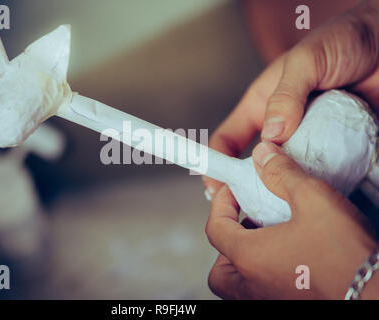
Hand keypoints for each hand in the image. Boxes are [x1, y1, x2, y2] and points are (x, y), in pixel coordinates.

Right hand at [202, 0, 378, 196]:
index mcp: (262, 106)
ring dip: (291, 186)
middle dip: (254, 185)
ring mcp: (310, 140)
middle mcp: (283, 127)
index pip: (229, 139)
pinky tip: (324, 190)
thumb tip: (273, 135)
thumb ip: (287, 94)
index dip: (217, 163)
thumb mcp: (307, 60)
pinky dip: (323, 183)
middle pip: (259, 164)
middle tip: (257, 204)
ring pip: (291, 173)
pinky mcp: (337, 149)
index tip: (216, 187)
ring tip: (292, 200)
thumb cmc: (343, 40)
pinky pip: (325, 172)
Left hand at [206, 142, 378, 298]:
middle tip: (245, 224)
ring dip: (243, 263)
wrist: (376, 295)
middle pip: (220, 269)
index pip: (215, 229)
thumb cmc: (347, 257)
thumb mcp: (314, 201)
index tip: (232, 192)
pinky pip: (261, 292)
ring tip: (265, 240)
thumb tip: (263, 155)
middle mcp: (254, 286)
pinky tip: (288, 256)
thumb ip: (282, 174)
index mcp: (250, 258)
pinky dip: (264, 275)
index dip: (220, 204)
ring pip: (238, 286)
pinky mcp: (288, 305)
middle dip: (227, 244)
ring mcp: (270, 300)